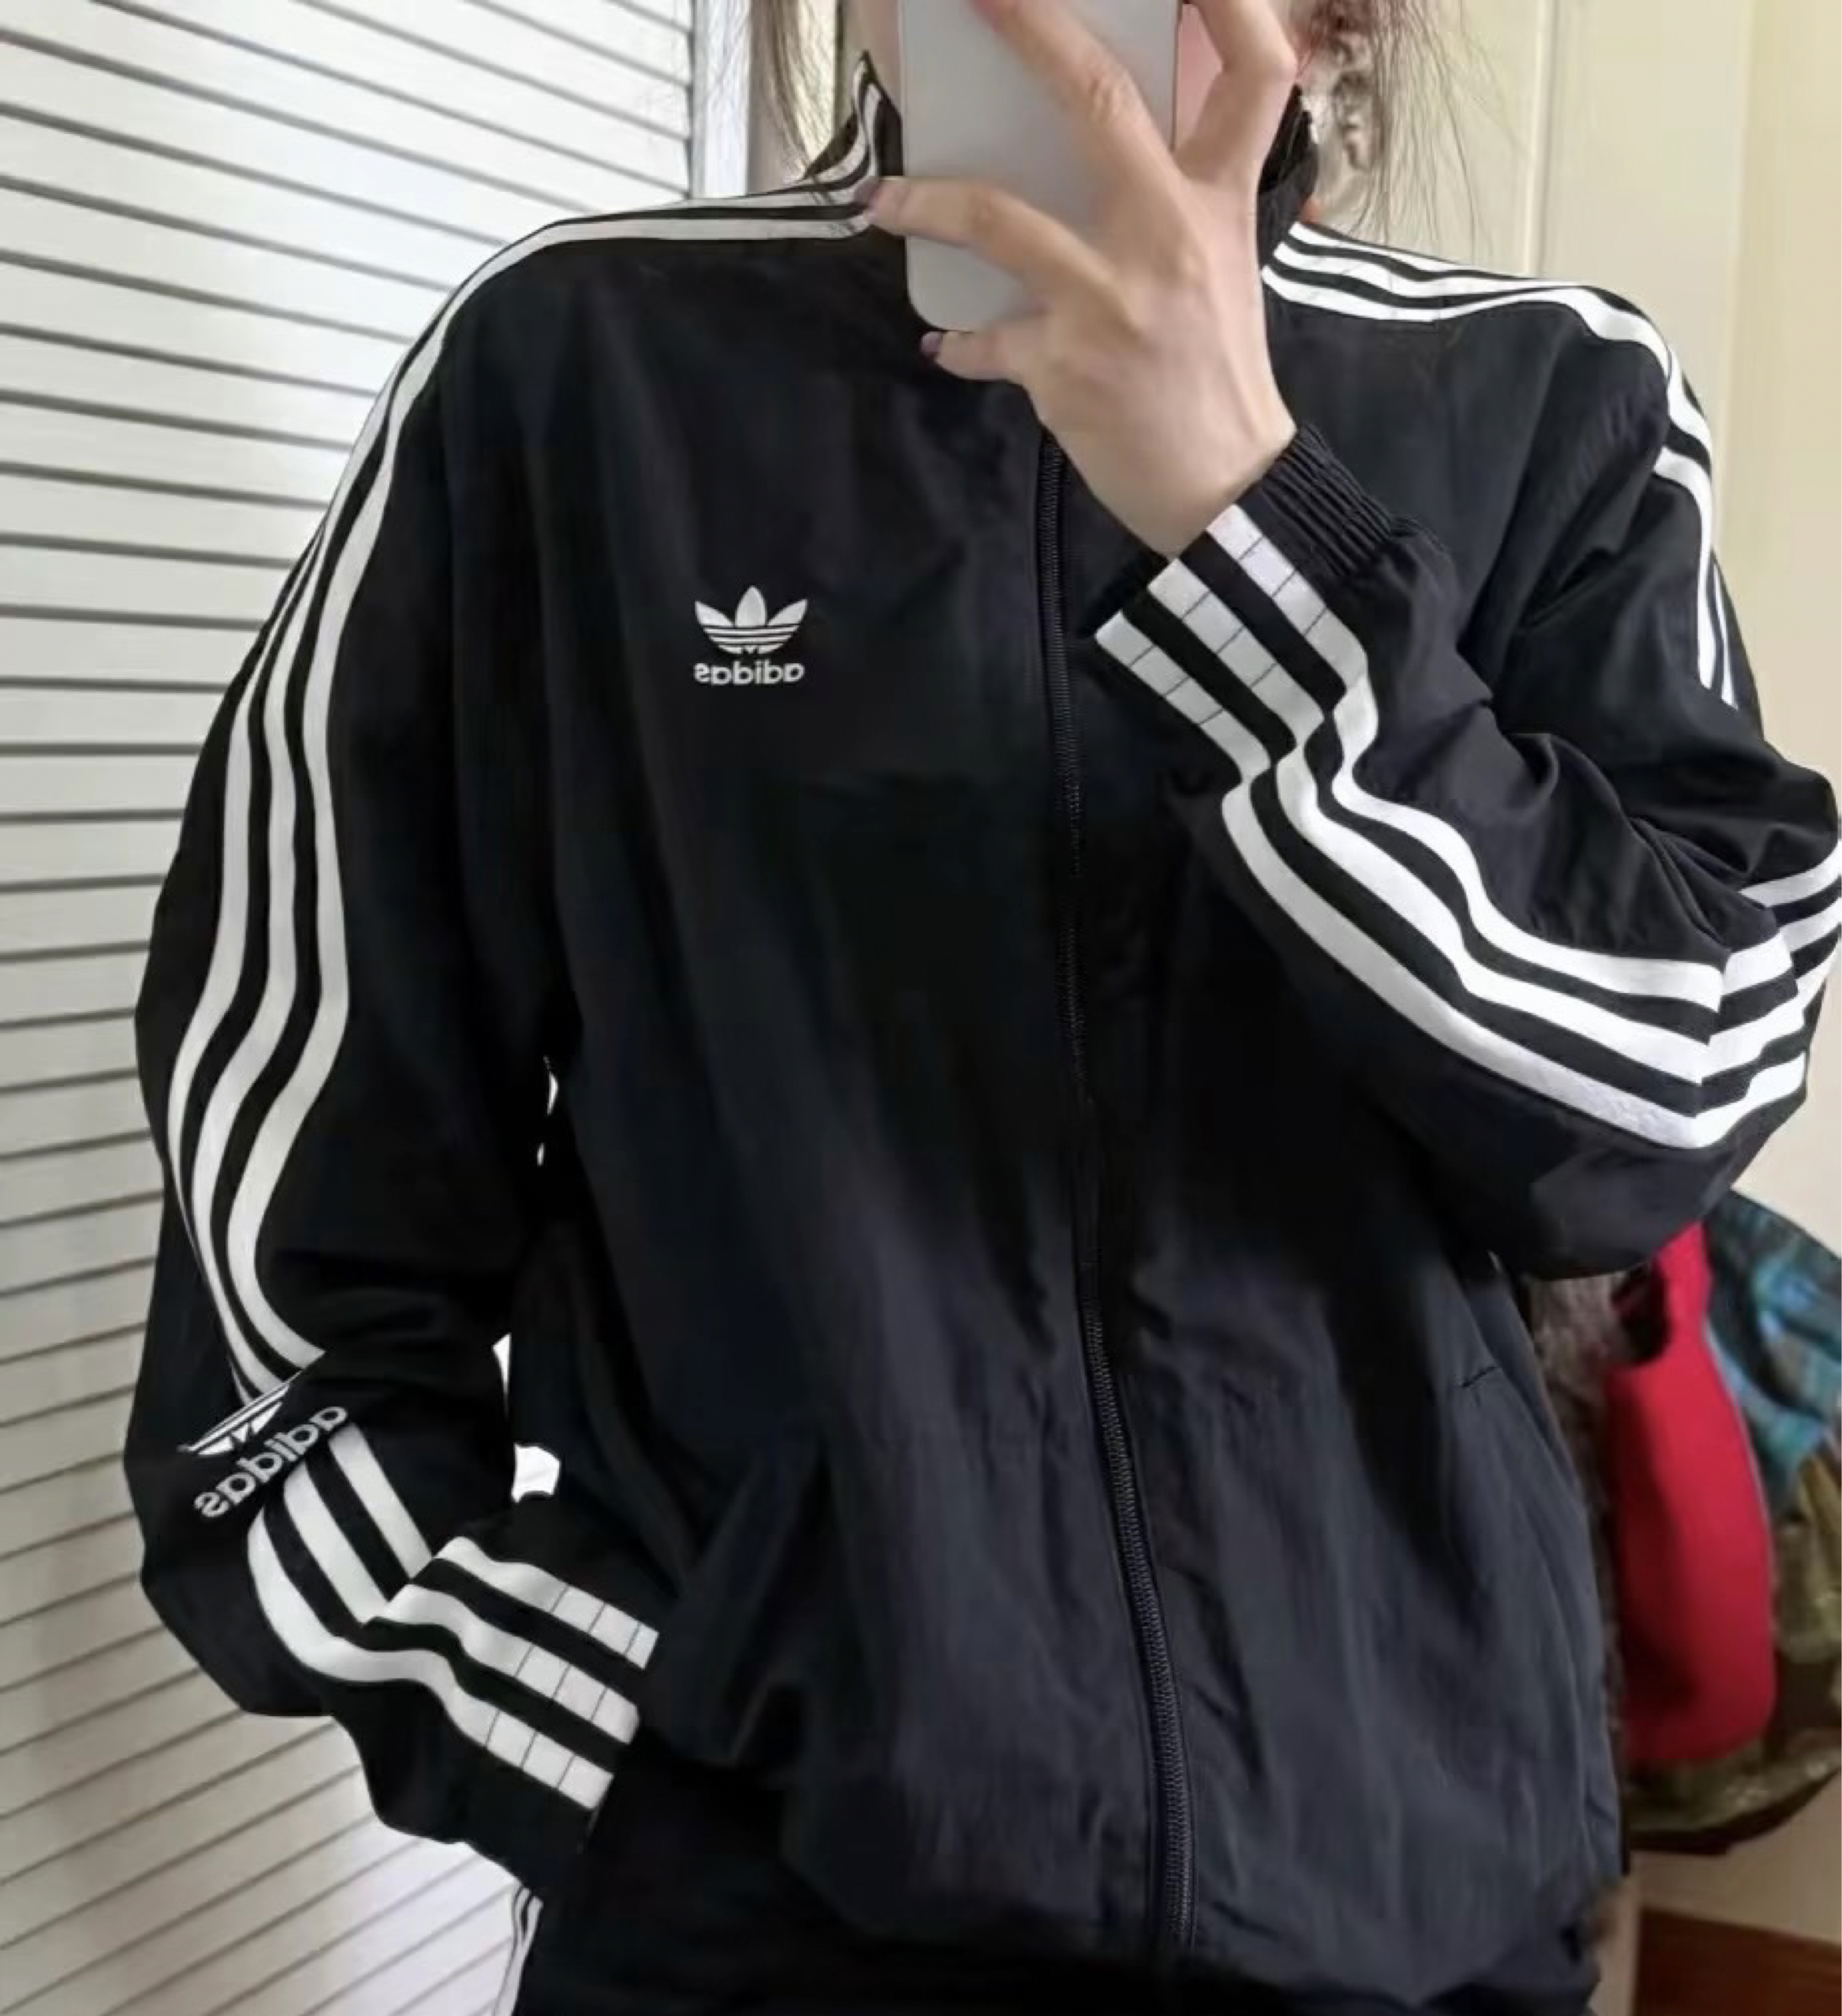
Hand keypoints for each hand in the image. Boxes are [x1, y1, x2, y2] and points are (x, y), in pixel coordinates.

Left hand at [870, 0, 1298, 556]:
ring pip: (995, 216)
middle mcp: (1169, 233)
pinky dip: (957, 340)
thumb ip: (1181, 194)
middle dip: (1028, 28)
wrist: (1225, 488)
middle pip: (1097, 99)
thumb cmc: (1220, 373)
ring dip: (924, 203)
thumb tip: (1111, 143)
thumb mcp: (1224, 264)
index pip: (1254, 72)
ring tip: (881, 200)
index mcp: (1220, 200)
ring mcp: (1111, 298)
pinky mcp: (1063, 366)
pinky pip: (982, 340)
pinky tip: (945, 341)